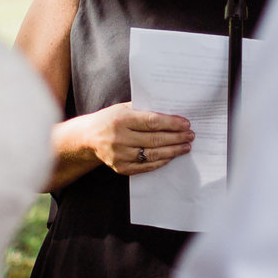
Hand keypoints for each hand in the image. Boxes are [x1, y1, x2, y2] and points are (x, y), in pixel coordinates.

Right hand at [65, 102, 194, 175]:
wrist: (87, 138)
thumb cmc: (110, 119)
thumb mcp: (123, 109)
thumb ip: (144, 110)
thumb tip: (172, 112)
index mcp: (121, 119)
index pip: (152, 122)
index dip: (172, 123)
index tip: (186, 124)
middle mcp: (119, 138)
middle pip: (155, 140)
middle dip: (176, 138)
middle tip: (190, 136)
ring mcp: (119, 155)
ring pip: (153, 155)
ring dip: (173, 151)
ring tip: (185, 147)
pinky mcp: (120, 168)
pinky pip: (146, 166)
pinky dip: (161, 161)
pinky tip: (170, 156)